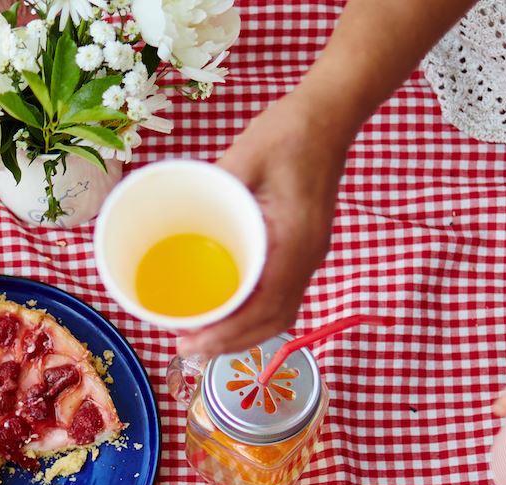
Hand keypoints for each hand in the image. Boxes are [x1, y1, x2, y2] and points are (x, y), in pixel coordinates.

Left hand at [178, 96, 348, 356]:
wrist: (330, 115)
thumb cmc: (290, 131)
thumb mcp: (244, 156)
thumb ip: (215, 189)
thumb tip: (174, 215)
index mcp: (296, 241)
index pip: (266, 306)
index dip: (229, 333)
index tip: (192, 342)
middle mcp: (309, 256)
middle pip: (274, 320)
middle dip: (231, 343)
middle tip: (186, 349)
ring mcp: (310, 254)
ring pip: (280, 312)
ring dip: (244, 333)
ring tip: (203, 339)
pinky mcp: (305, 247)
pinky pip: (282, 293)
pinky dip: (255, 314)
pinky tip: (229, 312)